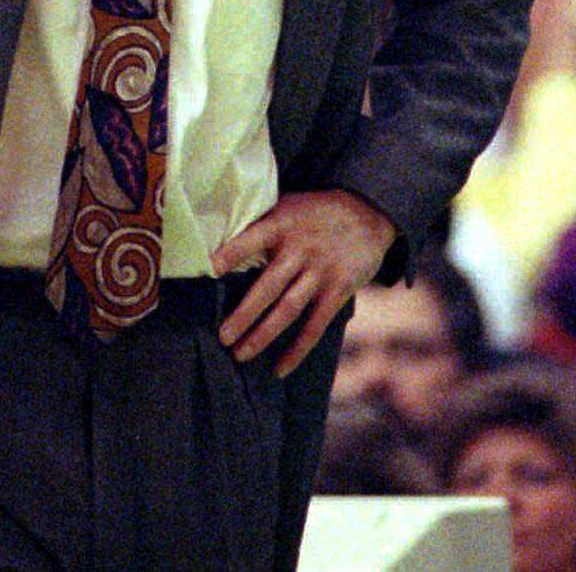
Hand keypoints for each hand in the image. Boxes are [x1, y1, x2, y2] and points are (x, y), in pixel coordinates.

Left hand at [210, 190, 395, 377]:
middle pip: (268, 287)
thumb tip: (218, 241)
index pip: (251, 238)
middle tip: (222, 337)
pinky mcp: (338, 290)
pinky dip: (297, 349)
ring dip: (263, 335)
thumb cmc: (313, 212)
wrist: (365, 211)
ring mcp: (320, 272)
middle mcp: (299, 249)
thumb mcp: (287, 207)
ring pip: (287, 310)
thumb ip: (261, 225)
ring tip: (240, 354)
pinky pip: (315, 325)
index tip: (209, 269)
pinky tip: (280, 368)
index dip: (231, 253)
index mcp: (281, 224)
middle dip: (244, 314)